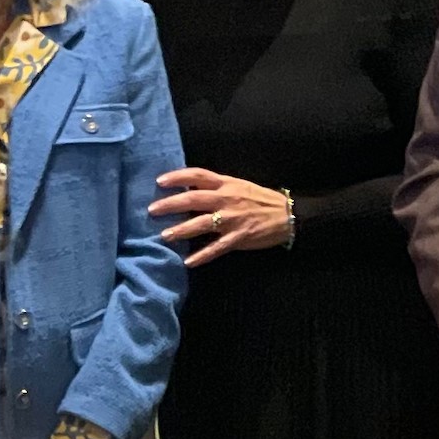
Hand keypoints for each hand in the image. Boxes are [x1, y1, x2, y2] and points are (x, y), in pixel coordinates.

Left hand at [150, 168, 289, 267]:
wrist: (287, 214)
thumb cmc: (261, 199)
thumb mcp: (239, 186)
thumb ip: (217, 187)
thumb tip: (190, 189)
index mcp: (226, 184)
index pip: (198, 175)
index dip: (178, 177)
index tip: (160, 181)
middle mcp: (227, 199)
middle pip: (193, 200)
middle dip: (170, 204)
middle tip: (152, 210)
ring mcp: (232, 219)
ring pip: (201, 224)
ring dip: (181, 230)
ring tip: (164, 236)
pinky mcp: (239, 238)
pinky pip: (216, 248)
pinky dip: (202, 255)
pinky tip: (188, 262)